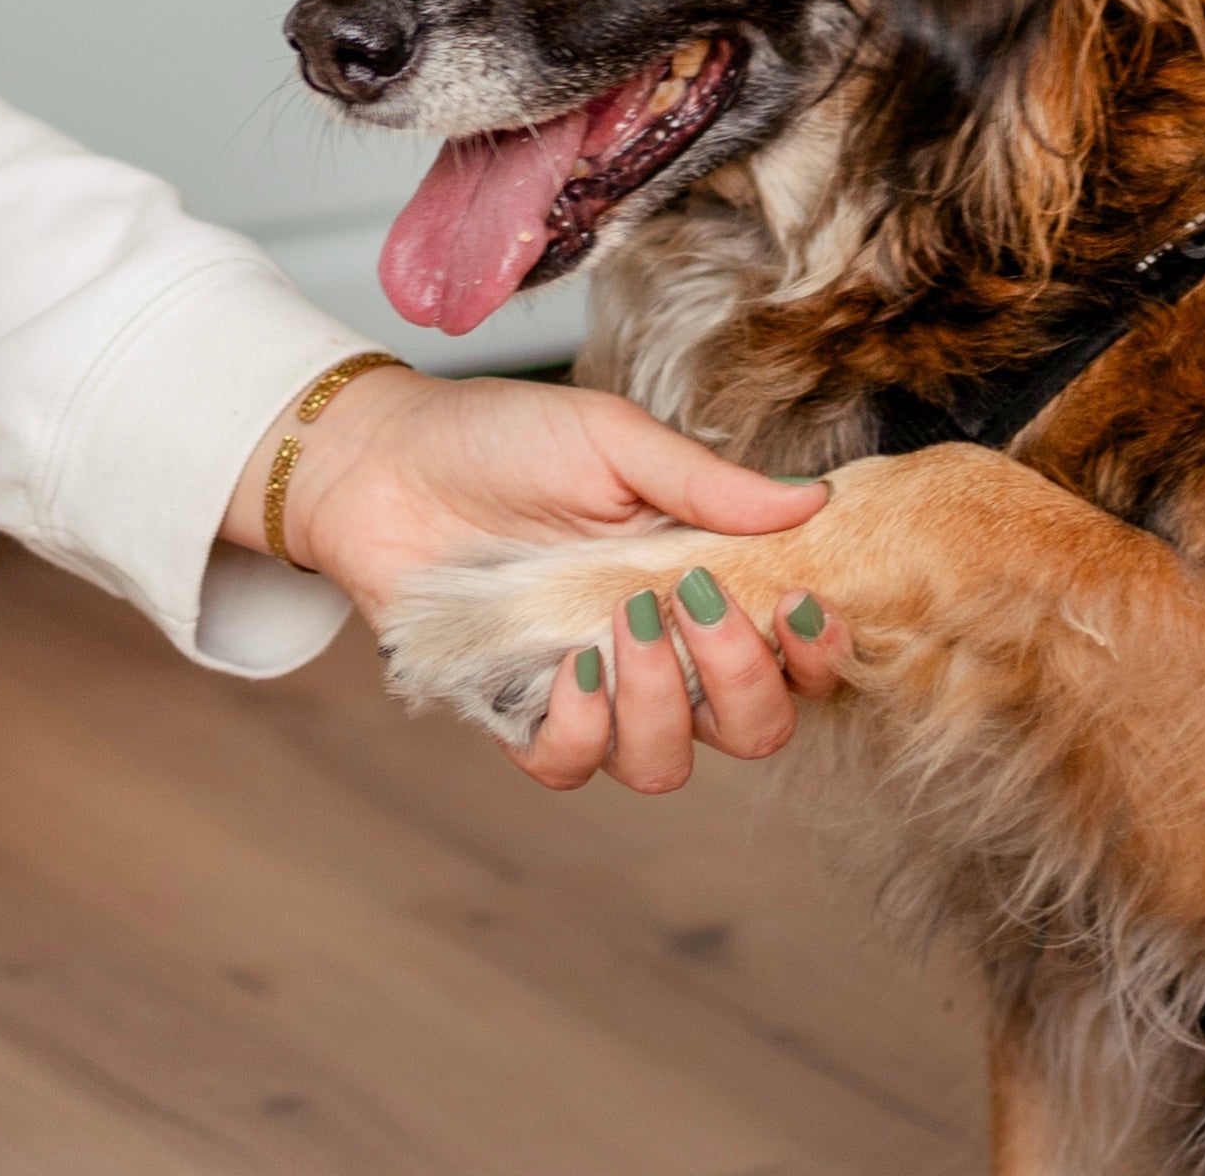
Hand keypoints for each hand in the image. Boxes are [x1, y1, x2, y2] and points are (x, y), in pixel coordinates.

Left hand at [233, 368, 851, 793]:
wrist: (386, 460)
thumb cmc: (501, 441)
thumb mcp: (611, 440)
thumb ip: (705, 482)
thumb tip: (811, 499)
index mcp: (702, 587)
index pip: (794, 659)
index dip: (818, 656)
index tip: (802, 606)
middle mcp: (661, 655)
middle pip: (750, 728)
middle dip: (743, 681)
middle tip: (696, 602)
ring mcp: (590, 692)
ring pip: (664, 763)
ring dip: (661, 704)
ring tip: (623, 622)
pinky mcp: (516, 714)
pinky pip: (570, 765)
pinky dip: (582, 731)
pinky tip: (569, 667)